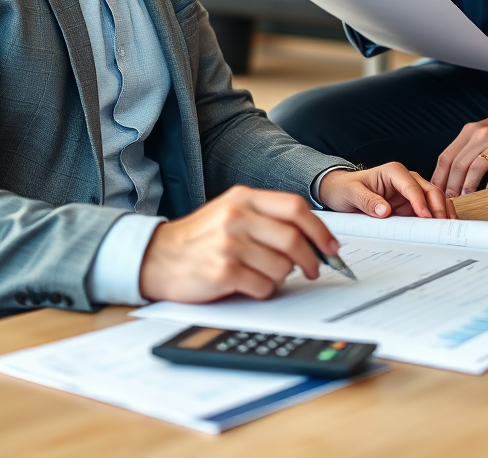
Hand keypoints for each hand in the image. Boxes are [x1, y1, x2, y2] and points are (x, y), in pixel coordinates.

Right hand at [138, 185, 339, 303]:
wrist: (157, 257)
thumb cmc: (199, 237)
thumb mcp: (230, 212)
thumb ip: (265, 216)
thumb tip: (310, 235)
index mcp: (243, 198)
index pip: (295, 207)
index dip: (319, 229)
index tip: (330, 246)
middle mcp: (237, 217)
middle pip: (293, 238)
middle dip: (311, 258)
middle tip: (314, 269)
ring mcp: (229, 244)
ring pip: (281, 266)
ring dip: (282, 277)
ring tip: (266, 275)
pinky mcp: (222, 272)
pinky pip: (263, 286)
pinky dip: (264, 290)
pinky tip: (250, 285)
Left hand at [318, 163, 451, 218]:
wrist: (342, 191)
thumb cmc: (346, 188)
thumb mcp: (351, 193)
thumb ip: (367, 200)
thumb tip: (385, 211)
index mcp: (393, 172)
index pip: (411, 185)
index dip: (420, 201)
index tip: (425, 216)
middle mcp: (405, 180)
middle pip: (429, 190)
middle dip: (438, 207)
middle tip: (441, 225)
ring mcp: (410, 193)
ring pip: (434, 200)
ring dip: (442, 212)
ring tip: (448, 228)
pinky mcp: (411, 206)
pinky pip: (429, 210)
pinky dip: (437, 218)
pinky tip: (442, 228)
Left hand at [432, 91, 487, 196]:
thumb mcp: (486, 130)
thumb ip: (471, 146)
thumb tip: (456, 172)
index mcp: (471, 130)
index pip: (446, 156)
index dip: (438, 177)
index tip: (435, 192)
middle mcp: (482, 134)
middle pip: (458, 164)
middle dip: (450, 187)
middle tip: (448, 202)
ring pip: (475, 167)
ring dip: (468, 187)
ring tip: (465, 200)